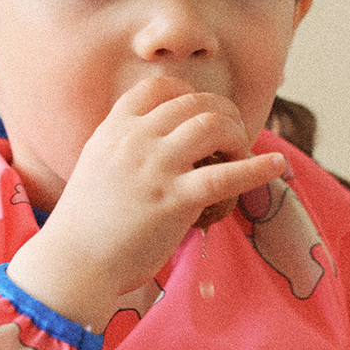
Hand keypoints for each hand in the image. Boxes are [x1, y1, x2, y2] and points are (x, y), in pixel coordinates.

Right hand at [8, 77, 285, 330]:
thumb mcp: (96, 168)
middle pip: (195, 103)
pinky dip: (257, 167)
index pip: (160, 87)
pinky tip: (276, 165)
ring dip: (237, 135)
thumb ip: (125, 150)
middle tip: (234, 137)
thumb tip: (163, 148)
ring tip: (242, 155)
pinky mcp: (174, 200)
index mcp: (114, 129)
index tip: (202, 115)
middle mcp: (135, 140)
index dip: (189, 96)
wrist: (73, 262)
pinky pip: (226, 174)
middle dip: (224, 114)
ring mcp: (156, 167)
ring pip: (213, 125)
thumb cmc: (85, 226)